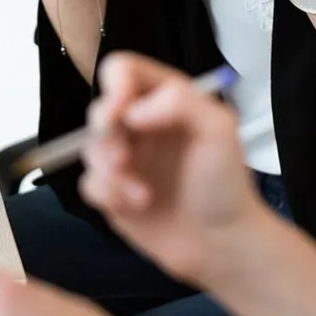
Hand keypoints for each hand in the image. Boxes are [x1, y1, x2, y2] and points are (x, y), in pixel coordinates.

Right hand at [79, 53, 269, 285]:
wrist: (222, 246)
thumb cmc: (226, 184)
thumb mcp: (218, 130)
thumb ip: (179, 102)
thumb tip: (131, 111)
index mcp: (164, 100)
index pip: (124, 70)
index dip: (115, 83)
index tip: (121, 110)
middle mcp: (139, 124)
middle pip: (99, 108)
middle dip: (106, 133)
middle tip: (124, 157)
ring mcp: (125, 159)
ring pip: (90, 148)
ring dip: (110, 171)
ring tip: (143, 194)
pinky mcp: (113, 192)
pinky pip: (89, 183)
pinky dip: (108, 194)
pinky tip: (139, 206)